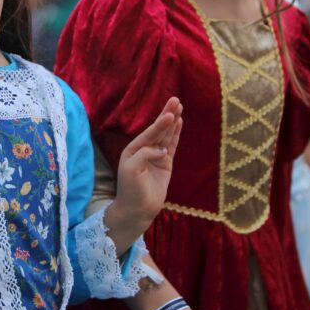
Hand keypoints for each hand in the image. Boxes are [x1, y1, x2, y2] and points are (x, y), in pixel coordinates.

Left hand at [115, 98, 182, 224]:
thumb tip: (162, 150)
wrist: (137, 209)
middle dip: (167, 115)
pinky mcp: (165, 164)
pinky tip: (179, 123)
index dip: (159, 124)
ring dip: (172, 122)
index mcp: (133, 150)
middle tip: (175, 100)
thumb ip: (145, 156)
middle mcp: (144, 150)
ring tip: (179, 106)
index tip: (170, 115)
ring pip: (166, 135)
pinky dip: (176, 134)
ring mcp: (155, 156)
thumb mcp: (131, 170)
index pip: (149, 134)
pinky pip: (171, 146)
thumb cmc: (130, 190)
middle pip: (158, 129)